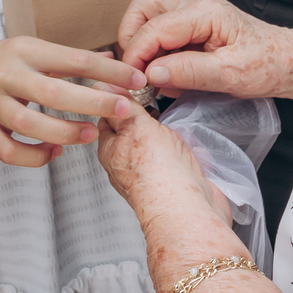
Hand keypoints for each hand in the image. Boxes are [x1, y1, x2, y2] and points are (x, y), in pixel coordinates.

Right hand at [0, 32, 146, 168]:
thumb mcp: (20, 47)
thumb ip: (62, 59)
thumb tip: (108, 61)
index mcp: (20, 49)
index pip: (71, 58)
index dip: (107, 71)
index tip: (135, 78)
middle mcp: (5, 74)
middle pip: (55, 91)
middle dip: (94, 102)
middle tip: (125, 109)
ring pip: (32, 124)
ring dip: (66, 132)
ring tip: (90, 134)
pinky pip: (9, 150)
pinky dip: (34, 156)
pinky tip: (54, 153)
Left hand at [96, 98, 228, 262]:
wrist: (189, 212)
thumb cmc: (159, 176)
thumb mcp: (136, 127)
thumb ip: (122, 106)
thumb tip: (102, 86)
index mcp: (110, 150)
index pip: (108, 115)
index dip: (119, 96)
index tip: (132, 80)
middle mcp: (127, 164)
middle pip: (132, 128)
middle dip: (145, 112)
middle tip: (156, 95)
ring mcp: (152, 174)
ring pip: (156, 143)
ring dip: (166, 130)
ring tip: (174, 118)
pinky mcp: (176, 182)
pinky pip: (176, 157)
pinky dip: (183, 147)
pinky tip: (190, 141)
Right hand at [118, 0, 292, 119]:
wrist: (292, 63)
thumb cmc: (270, 66)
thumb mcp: (232, 76)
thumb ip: (189, 72)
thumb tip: (151, 72)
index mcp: (205, 12)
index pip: (153, 28)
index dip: (136, 56)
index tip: (132, 82)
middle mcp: (195, 3)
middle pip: (142, 9)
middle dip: (132, 40)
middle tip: (136, 73)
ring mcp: (193, 11)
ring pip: (148, 15)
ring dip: (141, 43)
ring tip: (152, 74)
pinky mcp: (193, 23)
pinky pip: (161, 28)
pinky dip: (155, 48)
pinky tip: (168, 73)